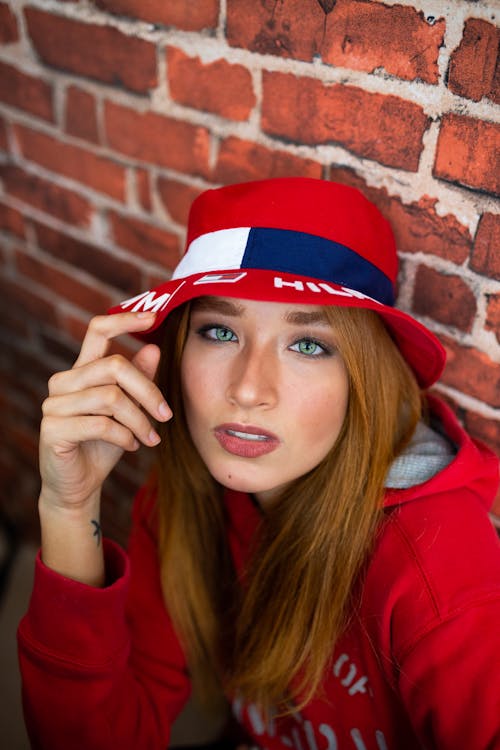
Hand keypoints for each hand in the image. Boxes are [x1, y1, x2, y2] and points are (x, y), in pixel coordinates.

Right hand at [39, 311, 171, 512]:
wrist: (79, 485)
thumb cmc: (103, 445)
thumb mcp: (128, 410)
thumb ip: (138, 380)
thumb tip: (153, 347)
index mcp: (82, 370)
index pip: (98, 329)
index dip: (125, 320)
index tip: (154, 317)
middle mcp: (64, 382)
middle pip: (114, 366)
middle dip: (148, 391)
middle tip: (167, 415)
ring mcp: (54, 404)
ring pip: (111, 398)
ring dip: (140, 420)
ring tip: (151, 438)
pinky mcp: (53, 428)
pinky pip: (101, 424)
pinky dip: (125, 437)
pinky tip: (133, 446)